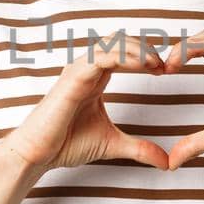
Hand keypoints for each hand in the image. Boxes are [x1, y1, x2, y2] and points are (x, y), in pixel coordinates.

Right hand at [0, 33, 172, 174]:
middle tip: (165, 65)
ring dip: (138, 48)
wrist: (38, 154)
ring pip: (111, 43)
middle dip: (145, 47)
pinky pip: (101, 56)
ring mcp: (78, 71)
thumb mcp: (113, 144)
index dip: (146, 56)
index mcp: (95, 78)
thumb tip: (165, 162)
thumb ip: (140, 149)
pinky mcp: (72, 78)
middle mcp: (86, 69)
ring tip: (156, 63)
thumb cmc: (66, 144)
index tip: (165, 71)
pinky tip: (143, 65)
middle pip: (119, 40)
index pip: (123, 52)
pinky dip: (124, 56)